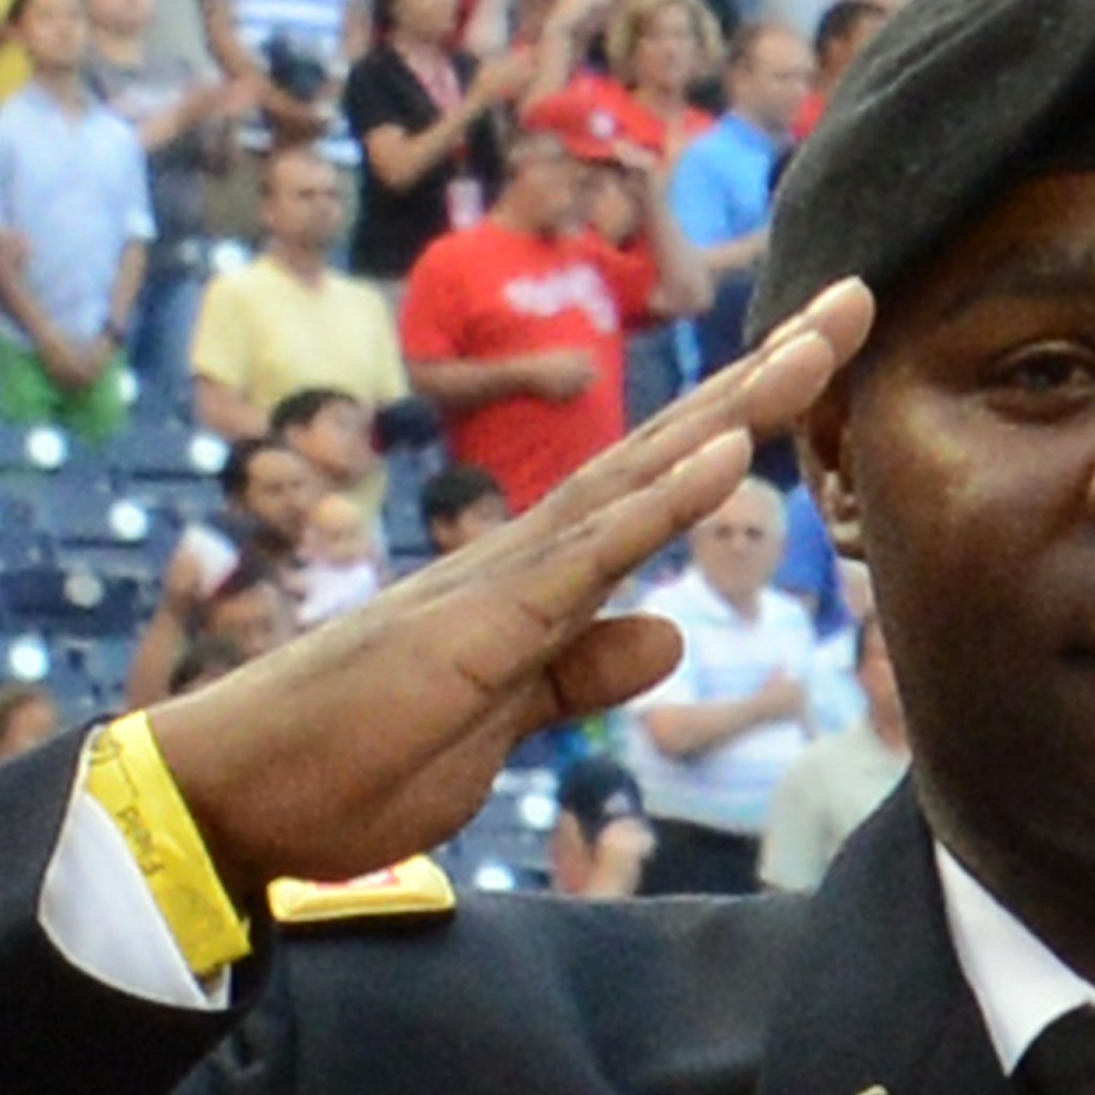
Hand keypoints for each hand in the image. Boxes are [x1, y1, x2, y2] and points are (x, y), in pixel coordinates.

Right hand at [135, 286, 870, 900]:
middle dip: (765, 375)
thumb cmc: (351, 762)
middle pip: (667, 447)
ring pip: (640, 473)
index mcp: (538, 582)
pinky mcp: (486, 625)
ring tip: (820, 341)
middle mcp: (528, 556)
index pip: (659, 485)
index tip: (819, 363)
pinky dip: (663, 498)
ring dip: (735, 406)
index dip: (742, 422)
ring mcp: (506, 580)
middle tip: (857, 298)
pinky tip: (727, 447)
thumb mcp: (503, 729)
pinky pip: (591, 552)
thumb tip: (662, 632)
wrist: (237, 796)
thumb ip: (578, 676)